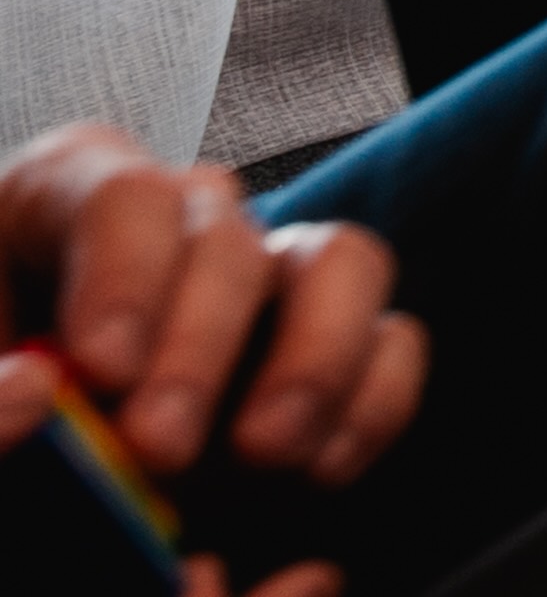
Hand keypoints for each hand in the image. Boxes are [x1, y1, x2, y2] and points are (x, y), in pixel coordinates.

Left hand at [2, 122, 422, 537]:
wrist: (39, 459)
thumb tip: (36, 393)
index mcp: (64, 204)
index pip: (123, 195)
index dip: (123, 275)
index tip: (104, 370)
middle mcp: (180, 224)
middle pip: (230, 237)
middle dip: (204, 348)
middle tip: (160, 447)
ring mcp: (267, 279)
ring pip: (343, 261)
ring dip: (317, 359)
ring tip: (265, 453)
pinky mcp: (328, 344)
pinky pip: (392, 340)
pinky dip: (371, 402)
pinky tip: (319, 469)